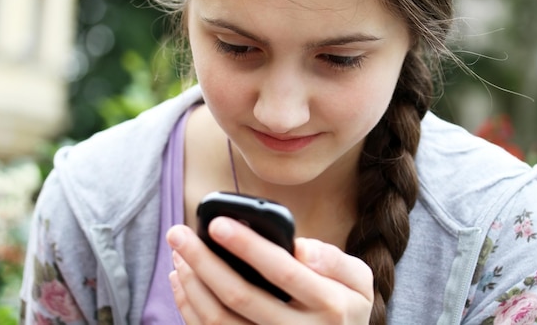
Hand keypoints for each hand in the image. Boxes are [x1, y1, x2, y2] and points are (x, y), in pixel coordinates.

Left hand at [166, 217, 373, 323]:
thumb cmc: (346, 307)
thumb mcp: (358, 281)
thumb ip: (335, 260)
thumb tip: (300, 247)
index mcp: (328, 305)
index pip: (282, 271)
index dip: (248, 246)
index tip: (218, 223)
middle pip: (240, 297)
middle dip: (203, 261)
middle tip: (177, 233)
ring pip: (219, 321)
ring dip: (191, 283)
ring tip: (178, 252)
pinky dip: (189, 308)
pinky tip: (181, 279)